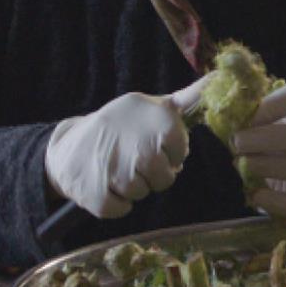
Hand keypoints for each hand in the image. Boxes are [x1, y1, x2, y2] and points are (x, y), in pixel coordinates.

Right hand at [44, 77, 205, 218]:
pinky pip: (122, 209)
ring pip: (142, 193)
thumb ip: (188, 98)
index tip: (152, 145)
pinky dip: (115, 202)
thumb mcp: (153, 105)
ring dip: (132, 187)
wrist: (68, 146)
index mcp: (161, 121)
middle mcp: (142, 146)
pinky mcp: (98, 195)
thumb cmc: (121, 125)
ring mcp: (118, 172)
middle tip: (134, 160)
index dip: (168, 154)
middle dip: (151, 174)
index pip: (180, 153)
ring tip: (116, 167)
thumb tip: (217, 77)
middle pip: (165, 179)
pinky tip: (104, 182)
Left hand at [232, 83, 285, 218]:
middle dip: (269, 139)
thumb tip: (223, 115)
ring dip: (266, 167)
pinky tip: (254, 194)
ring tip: (241, 165)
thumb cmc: (280, 131)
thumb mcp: (271, 114)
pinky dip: (275, 202)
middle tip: (236, 143)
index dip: (266, 107)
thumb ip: (250, 112)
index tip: (241, 117)